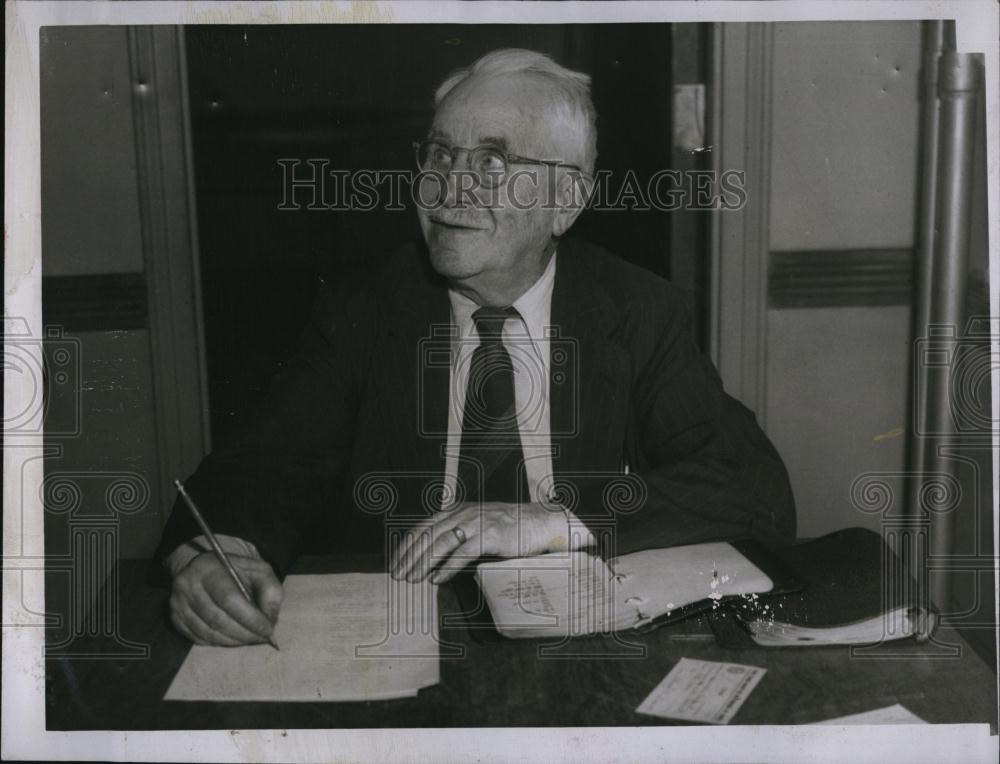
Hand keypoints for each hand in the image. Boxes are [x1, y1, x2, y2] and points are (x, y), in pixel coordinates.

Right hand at [169, 552, 283, 645]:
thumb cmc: (236, 572)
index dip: (250, 617)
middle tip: (262, 638)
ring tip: (251, 639)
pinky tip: (234, 638)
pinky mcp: (175, 619)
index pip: (229, 598)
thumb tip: (270, 617)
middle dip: (244, 633)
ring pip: (208, 632)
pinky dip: (220, 642)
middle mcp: (187, 585)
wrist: (206, 569)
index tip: (267, 629)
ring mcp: (178, 604)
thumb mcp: (258, 570)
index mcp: (209, 568)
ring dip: (234, 640)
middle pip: (217, 618)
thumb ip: (270, 589)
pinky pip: (199, 639)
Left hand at [390, 501, 577, 583]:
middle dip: (408, 557)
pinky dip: (446, 568)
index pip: (422, 527)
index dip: (405, 546)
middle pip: (427, 535)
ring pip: (440, 543)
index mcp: (456, 510)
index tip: (396, 563)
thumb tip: (433, 559)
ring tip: (412, 580)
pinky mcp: (490, 535)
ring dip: (423, 564)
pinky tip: (437, 580)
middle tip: (397, 576)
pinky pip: (463, 553)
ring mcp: (476, 522)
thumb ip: (457, 534)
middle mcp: (462, 513)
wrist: (540, 522)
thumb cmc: (509, 528)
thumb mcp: (477, 525)